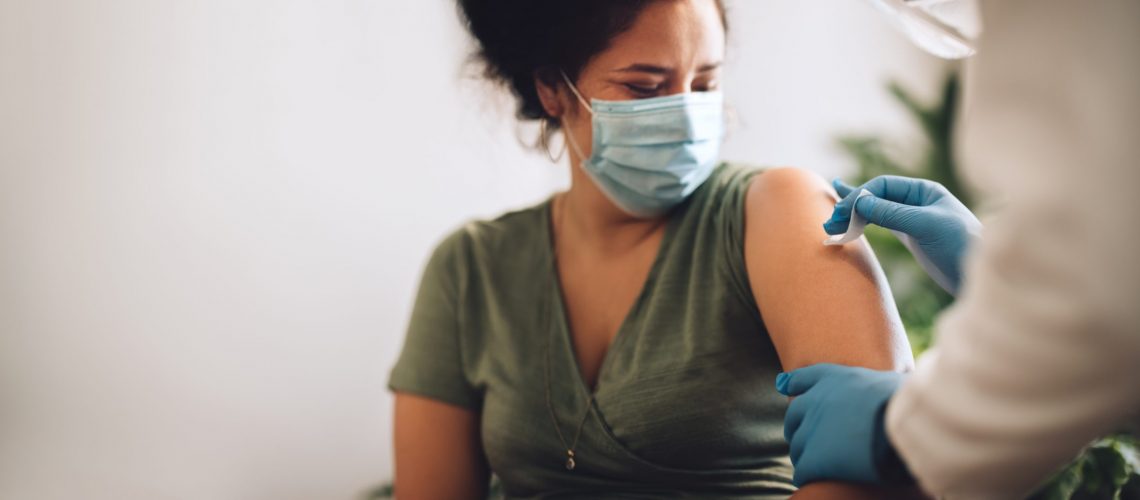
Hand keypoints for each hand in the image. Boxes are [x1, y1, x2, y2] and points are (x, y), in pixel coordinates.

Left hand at [776, 364, 904, 486]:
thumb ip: (878, 383)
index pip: (804, 377)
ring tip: (814, 465)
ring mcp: (812, 430)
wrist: (902, 427)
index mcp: (834, 379)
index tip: (784, 385)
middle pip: (794, 415)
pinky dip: (806, 476)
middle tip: (804, 439)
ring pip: (798, 446)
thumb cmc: (906, 404)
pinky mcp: (814, 459)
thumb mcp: (891, 381)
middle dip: (796, 427)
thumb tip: (891, 386)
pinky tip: (812, 480)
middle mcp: (816, 401)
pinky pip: (803, 471)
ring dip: (804, 456)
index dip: (793, 383)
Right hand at [824, 176, 980, 294]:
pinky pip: (882, 225)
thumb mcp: (925, 225)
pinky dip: (864, 225)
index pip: (883, 186)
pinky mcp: (911, 237)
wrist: (981, 277)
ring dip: (854, 217)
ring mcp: (913, 219)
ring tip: (831, 223)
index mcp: (924, 191)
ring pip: (876, 211)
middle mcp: (917, 201)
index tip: (842, 213)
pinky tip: (849, 223)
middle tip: (829, 221)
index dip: (860, 197)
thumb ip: (892, 213)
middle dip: (852, 207)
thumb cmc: (961, 245)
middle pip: (876, 197)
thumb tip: (859, 201)